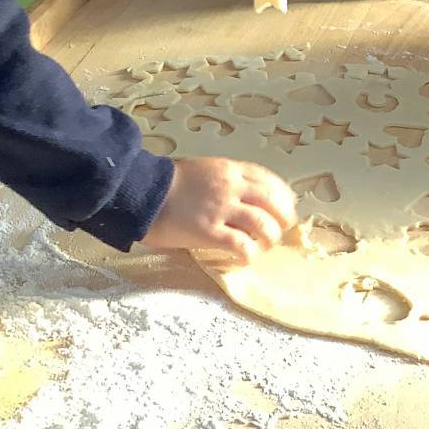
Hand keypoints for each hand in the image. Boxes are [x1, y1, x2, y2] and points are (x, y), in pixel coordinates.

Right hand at [143, 156, 296, 262]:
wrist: (142, 193)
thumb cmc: (168, 183)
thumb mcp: (203, 170)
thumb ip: (225, 180)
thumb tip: (245, 196)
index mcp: (229, 170)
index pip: (269, 180)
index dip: (283, 196)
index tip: (287, 207)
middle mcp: (231, 187)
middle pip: (273, 202)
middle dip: (283, 218)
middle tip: (281, 230)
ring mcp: (221, 209)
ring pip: (263, 224)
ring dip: (270, 238)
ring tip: (264, 246)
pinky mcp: (210, 231)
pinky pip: (241, 245)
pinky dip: (249, 254)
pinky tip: (246, 258)